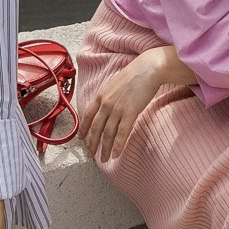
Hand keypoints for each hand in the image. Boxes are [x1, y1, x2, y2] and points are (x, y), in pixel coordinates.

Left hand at [81, 46, 171, 162]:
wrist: (147, 69)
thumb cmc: (134, 75)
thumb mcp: (114, 84)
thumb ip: (107, 96)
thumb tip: (105, 105)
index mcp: (100, 95)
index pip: (87, 116)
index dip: (83, 129)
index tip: (81, 139)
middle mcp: (106, 103)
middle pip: (95, 128)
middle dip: (92, 144)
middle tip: (90, 155)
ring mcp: (117, 108)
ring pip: (107, 133)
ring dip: (105, 148)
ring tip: (104, 159)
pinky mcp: (130, 112)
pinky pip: (122, 133)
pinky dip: (118, 145)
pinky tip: (116, 154)